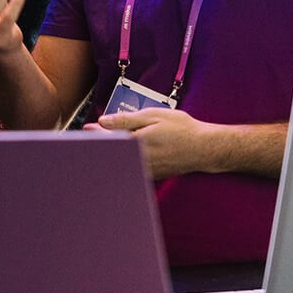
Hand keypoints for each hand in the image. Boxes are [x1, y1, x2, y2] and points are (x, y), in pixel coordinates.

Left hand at [94, 107, 210, 180]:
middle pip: (110, 154)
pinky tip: (127, 153)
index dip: (94, 133)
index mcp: (136, 143)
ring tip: (111, 144)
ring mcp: (144, 170)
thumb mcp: (154, 116)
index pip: (107, 139)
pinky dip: (126, 161)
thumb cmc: (183, 130)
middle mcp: (138, 159)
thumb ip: (126, 120)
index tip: (87, 128)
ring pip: (120, 163)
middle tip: (97, 135)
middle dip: (102, 144)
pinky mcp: (150, 176)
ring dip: (113, 154)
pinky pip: (131, 169)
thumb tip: (103, 121)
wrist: (205, 149)